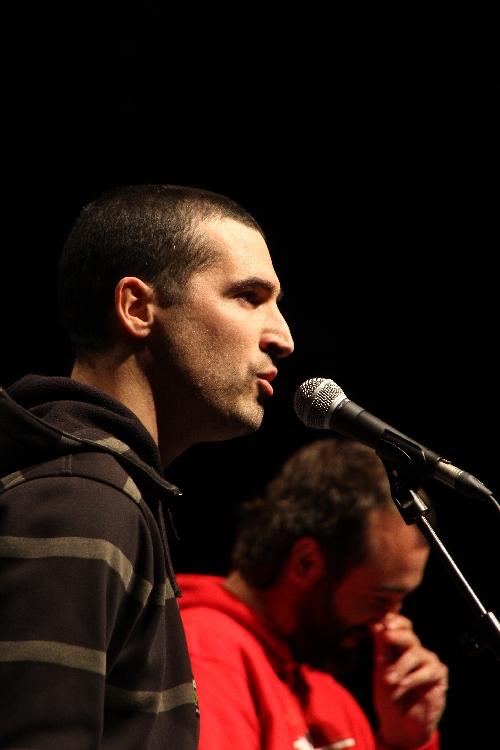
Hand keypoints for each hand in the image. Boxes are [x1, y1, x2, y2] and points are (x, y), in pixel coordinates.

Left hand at [370, 613, 447, 749]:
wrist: (401, 726)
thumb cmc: (389, 697)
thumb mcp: (380, 670)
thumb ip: (380, 647)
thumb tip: (374, 622)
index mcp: (399, 647)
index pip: (400, 626)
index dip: (393, 620)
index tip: (382, 621)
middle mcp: (415, 652)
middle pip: (409, 635)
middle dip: (397, 635)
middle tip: (386, 636)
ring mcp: (428, 663)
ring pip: (416, 653)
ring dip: (400, 665)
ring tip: (389, 680)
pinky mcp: (438, 676)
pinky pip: (428, 670)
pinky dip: (414, 677)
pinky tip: (403, 684)